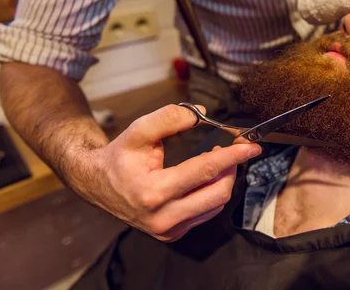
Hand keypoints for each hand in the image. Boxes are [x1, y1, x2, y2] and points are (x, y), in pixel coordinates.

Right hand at [78, 104, 261, 241]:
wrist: (98, 185)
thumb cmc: (119, 157)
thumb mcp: (138, 130)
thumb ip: (168, 119)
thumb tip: (201, 115)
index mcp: (152, 192)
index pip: (204, 172)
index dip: (231, 156)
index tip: (251, 146)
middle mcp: (162, 218)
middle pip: (217, 193)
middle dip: (231, 168)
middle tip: (231, 149)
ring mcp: (167, 230)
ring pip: (215, 205)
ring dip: (223, 180)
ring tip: (215, 159)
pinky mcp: (171, 234)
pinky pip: (205, 214)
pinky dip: (212, 193)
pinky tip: (205, 177)